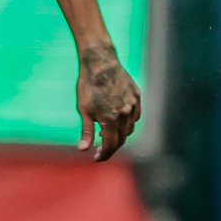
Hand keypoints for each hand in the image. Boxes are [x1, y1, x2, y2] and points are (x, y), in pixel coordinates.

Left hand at [76, 42, 140, 160]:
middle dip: (111, 147)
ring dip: (120, 135)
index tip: (96, 158)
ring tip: (108, 134)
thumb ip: (86, 131)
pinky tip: (119, 120)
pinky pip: (136, 115)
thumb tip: (83, 149)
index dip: (104, 154)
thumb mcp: (84, 110)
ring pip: (130, 128)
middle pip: (122, 139)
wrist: (100, 62)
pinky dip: (129, 121)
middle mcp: (124, 114)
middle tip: (100, 149)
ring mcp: (133, 104)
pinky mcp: (137, 95)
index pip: (111, 145)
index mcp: (110, 120)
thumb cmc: (88, 85)